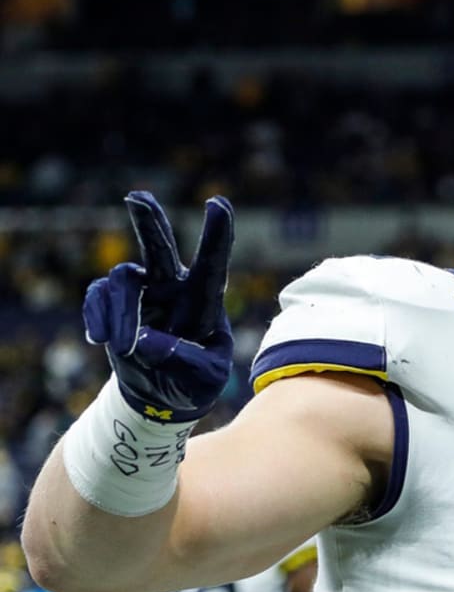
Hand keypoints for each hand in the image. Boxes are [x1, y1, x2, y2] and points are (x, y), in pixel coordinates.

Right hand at [83, 191, 234, 422]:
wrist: (161, 394)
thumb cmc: (194, 382)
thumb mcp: (205, 379)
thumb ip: (183, 361)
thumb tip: (145, 342)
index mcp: (205, 300)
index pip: (213, 264)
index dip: (217, 234)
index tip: (218, 203)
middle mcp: (173, 288)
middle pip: (160, 247)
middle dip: (149, 221)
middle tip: (137, 197)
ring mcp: (142, 293)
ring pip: (123, 279)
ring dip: (120, 313)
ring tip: (124, 348)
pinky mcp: (114, 304)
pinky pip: (97, 295)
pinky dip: (97, 316)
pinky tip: (100, 339)